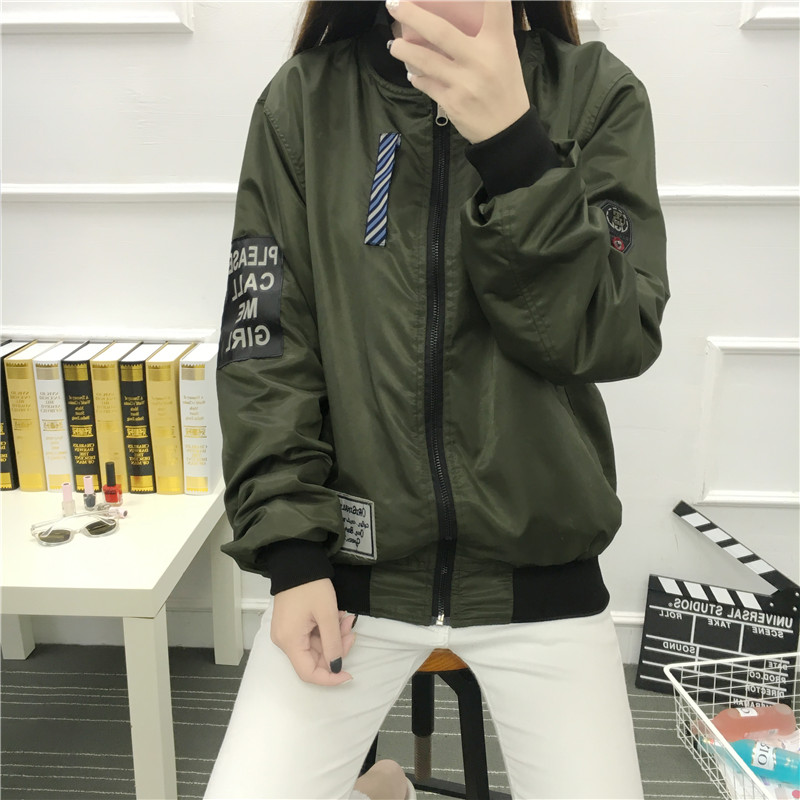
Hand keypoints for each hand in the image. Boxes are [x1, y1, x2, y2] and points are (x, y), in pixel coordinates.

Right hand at [271, 578, 356, 685]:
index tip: (348, 674)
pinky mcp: (291, 624)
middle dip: (336, 649)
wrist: (296, 561)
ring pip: (314, 647)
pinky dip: (326, 631)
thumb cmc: (310, 585)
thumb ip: (333, 643)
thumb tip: (336, 667)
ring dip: (334, 637)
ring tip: (346, 619)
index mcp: (290, 641)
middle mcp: (284, 641)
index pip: (308, 673)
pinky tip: (337, 617)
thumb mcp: (327, 614)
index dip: (329, 678)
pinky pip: (310, 636)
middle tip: (350, 631)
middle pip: (313, 659)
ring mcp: (286, 632)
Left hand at [386, 0, 530, 143]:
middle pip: (441, 31)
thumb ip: (489, 33)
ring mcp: (463, 82)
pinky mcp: (451, 102)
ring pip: (425, 60)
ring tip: (394, 45)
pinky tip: (412, 72)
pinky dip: (417, 77)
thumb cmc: (506, 88)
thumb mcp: (505, 55)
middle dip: (412, 15)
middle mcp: (480, 59)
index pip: (496, 7)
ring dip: (403, 50)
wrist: (506, 132)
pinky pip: (426, 84)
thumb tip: (459, 12)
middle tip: (393, 4)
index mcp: (499, 43)